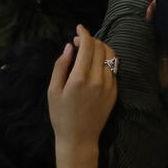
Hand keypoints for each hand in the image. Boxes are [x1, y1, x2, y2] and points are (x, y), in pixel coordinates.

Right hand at [49, 29, 122, 147]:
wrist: (79, 139)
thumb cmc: (61, 116)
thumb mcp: (53, 90)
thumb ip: (60, 66)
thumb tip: (70, 46)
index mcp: (80, 78)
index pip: (88, 46)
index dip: (84, 33)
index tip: (79, 28)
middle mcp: (97, 80)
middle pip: (100, 48)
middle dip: (91, 39)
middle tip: (80, 40)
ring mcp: (109, 86)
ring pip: (110, 56)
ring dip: (101, 47)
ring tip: (90, 49)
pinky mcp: (114, 92)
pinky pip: (113, 69)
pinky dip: (106, 60)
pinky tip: (96, 64)